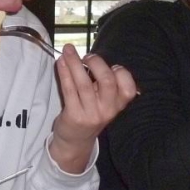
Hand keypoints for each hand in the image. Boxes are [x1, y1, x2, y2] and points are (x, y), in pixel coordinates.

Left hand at [50, 44, 136, 172]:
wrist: (76, 140)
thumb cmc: (91, 113)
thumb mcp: (105, 102)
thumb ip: (106, 84)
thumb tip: (92, 57)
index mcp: (118, 104)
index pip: (128, 88)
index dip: (121, 73)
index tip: (112, 65)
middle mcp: (107, 110)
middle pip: (107, 80)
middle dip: (96, 63)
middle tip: (87, 57)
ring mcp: (90, 114)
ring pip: (84, 83)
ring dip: (74, 62)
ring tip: (68, 49)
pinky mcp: (74, 115)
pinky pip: (69, 89)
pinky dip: (64, 72)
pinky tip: (61, 61)